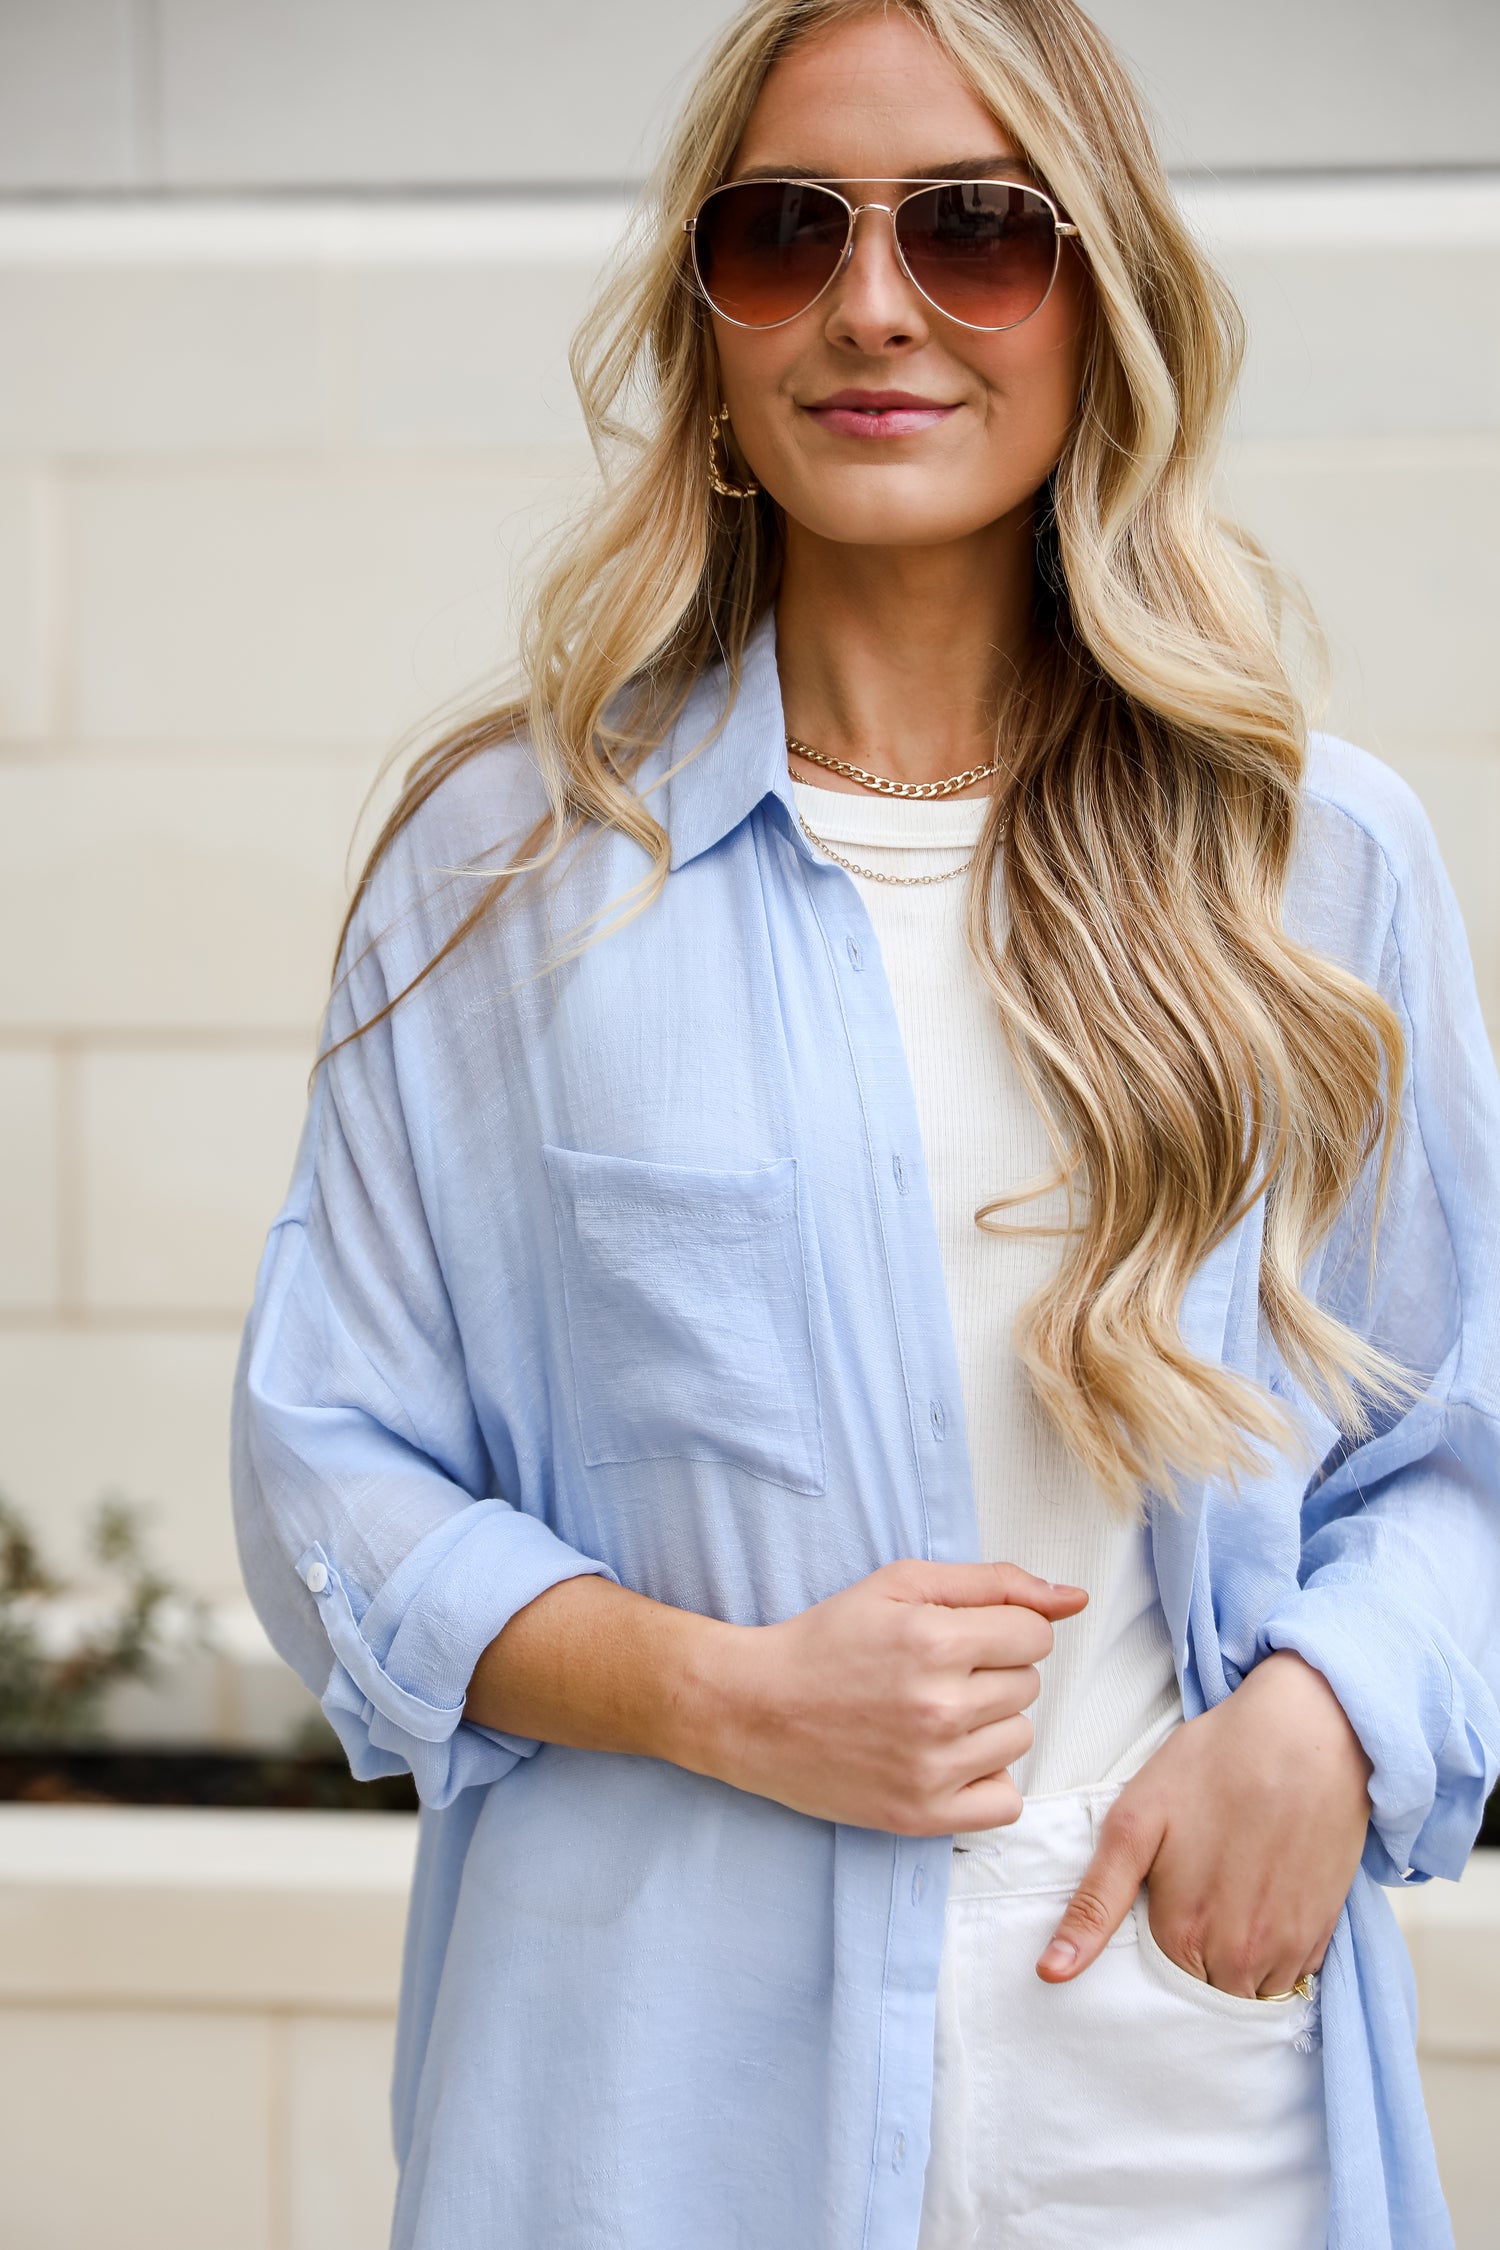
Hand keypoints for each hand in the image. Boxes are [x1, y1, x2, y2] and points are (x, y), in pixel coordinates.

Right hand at [703, 1560, 1087, 1834]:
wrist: (753, 1709)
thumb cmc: (827, 1639)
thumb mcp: (901, 1584)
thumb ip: (994, 1583)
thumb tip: (1075, 1598)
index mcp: (936, 1640)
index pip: (1035, 1634)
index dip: (1001, 1629)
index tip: (959, 1636)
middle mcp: (940, 1707)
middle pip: (1029, 1685)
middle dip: (992, 1672)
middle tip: (934, 1674)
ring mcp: (933, 1767)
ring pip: (1021, 1738)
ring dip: (989, 1724)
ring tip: (932, 1714)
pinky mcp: (922, 1814)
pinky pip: (1006, 1802)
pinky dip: (984, 1780)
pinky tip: (944, 1759)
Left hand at [1037, 1650, 1371, 1995]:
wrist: (1306, 1732)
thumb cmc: (1213, 1766)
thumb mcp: (1135, 1823)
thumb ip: (1095, 1903)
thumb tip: (1051, 1971)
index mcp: (1185, 1935)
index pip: (1156, 1987)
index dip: (1149, 1951)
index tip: (1157, 1909)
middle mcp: (1241, 1958)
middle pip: (1203, 1993)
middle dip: (1191, 1964)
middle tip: (1193, 1895)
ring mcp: (1288, 1949)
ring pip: (1250, 1992)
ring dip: (1234, 1965)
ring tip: (1226, 1897)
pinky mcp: (1322, 1931)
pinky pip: (1291, 1975)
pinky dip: (1273, 1953)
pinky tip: (1262, 1898)